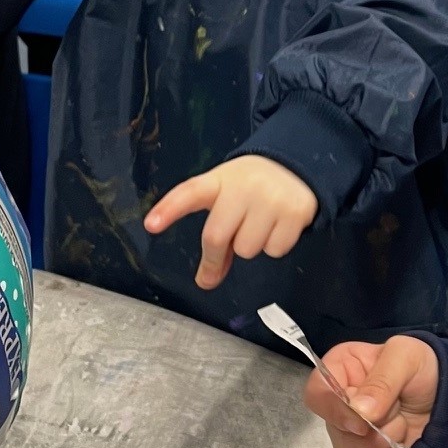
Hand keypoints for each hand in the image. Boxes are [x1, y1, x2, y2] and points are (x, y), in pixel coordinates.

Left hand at [143, 155, 316, 288]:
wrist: (296, 166)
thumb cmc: (251, 186)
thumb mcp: (228, 195)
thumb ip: (216, 232)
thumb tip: (208, 281)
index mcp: (219, 180)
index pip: (190, 193)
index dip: (169, 209)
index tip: (151, 224)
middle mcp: (244, 187)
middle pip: (216, 236)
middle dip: (214, 257)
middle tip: (216, 262)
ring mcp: (271, 199)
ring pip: (247, 249)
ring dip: (250, 246)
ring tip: (259, 225)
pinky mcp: (295, 212)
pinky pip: (275, 250)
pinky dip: (274, 246)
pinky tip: (277, 226)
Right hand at [303, 336, 437, 447]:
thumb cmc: (423, 367)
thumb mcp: (406, 358)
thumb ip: (382, 381)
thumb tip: (358, 412)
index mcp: (340, 369)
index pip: (317, 393)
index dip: (335, 410)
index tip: (363, 422)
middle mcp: (338, 402)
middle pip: (336, 429)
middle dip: (375, 427)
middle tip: (399, 411)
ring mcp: (349, 432)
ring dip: (385, 444)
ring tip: (403, 424)